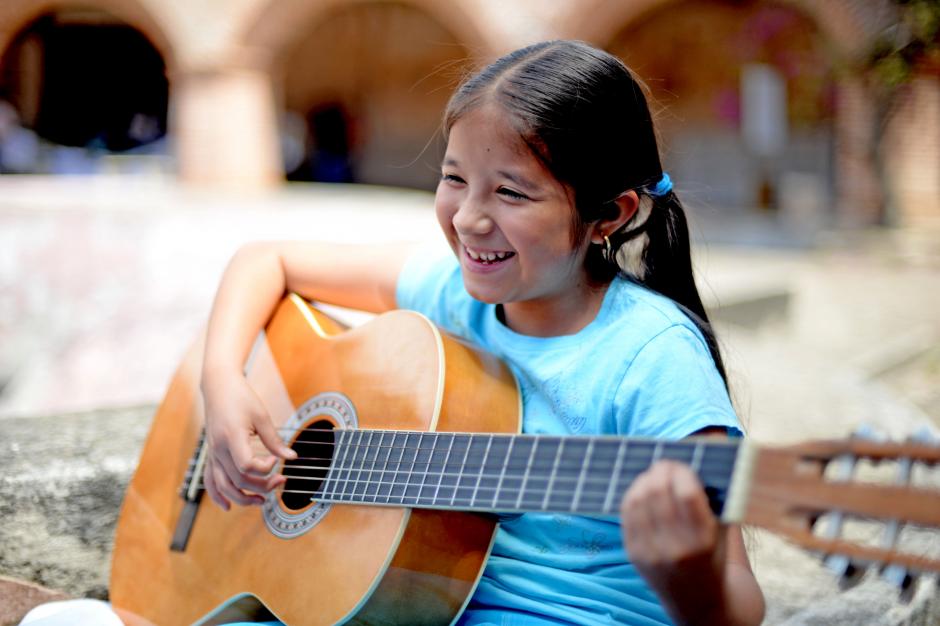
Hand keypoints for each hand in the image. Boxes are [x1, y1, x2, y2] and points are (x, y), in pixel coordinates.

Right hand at [201, 372, 296, 510]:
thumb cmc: (240, 398)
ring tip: (261, 502)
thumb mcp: (262, 416)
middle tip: (280, 482)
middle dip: (261, 486)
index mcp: (232, 437)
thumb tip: (292, 458)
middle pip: (238, 479)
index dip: (265, 469)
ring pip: (223, 486)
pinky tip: (227, 506)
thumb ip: (274, 440)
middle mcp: (219, 449)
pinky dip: (217, 496)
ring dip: (242, 498)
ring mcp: (212, 453)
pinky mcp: (211, 454)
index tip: (276, 461)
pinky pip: (210, 480)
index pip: (247, 466)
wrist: (218, 387)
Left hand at [620, 460, 726, 622]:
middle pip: (658, 493)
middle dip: (662, 471)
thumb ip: (718, 501)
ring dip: (645, 480)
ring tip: (655, 474)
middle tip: (667, 463)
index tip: (685, 464)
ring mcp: (651, 553)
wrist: (704, 610)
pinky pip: (627, 515)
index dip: (682, 471)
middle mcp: (674, 549)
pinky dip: (633, 495)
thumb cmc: (721, 564)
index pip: (686, 493)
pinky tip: (642, 489)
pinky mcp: (635, 555)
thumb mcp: (727, 536)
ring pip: (638, 501)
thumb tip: (706, 462)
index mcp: (703, 542)